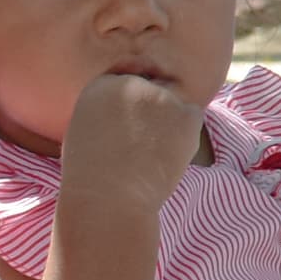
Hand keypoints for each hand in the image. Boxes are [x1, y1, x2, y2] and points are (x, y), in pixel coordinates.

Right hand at [57, 73, 205, 228]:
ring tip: (151, 155)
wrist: (108, 196)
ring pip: (174, 106)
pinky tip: (167, 155)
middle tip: (141, 147)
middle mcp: (131, 82)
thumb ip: (110, 112)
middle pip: (153, 92)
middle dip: (151, 114)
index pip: (129, 84)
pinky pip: (192, 117)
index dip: (132, 108)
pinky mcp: (185, 112)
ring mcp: (160, 96)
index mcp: (101, 85)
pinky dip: (186, 135)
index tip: (127, 131)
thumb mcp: (87, 132)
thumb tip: (135, 113)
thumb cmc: (91, 177)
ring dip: (169, 125)